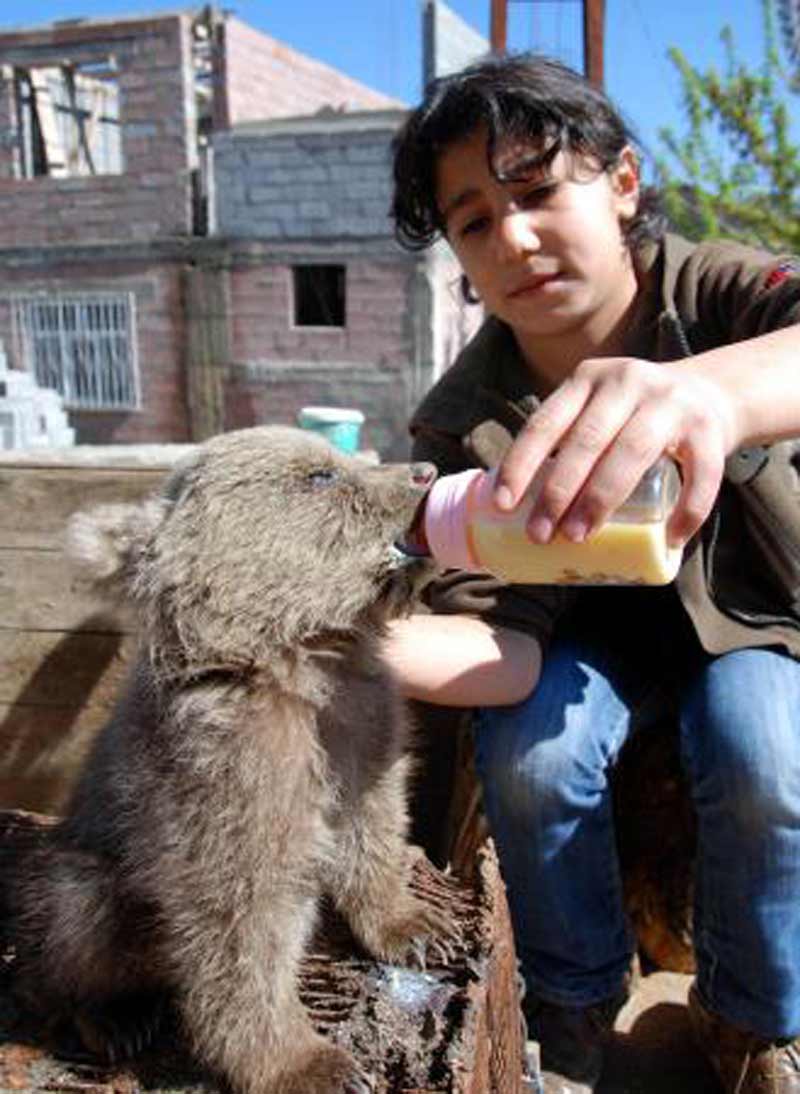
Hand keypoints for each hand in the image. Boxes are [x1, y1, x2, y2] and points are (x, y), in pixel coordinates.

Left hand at [493, 356, 736, 546]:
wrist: (712, 391)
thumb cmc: (633, 416)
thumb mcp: (596, 411)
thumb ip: (566, 442)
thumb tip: (516, 510)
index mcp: (587, 380)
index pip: (546, 423)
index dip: (521, 463)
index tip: (503, 504)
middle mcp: (626, 382)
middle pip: (585, 441)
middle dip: (558, 492)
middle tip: (540, 534)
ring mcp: (670, 402)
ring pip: (632, 453)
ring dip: (601, 499)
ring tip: (579, 536)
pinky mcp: (709, 428)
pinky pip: (699, 474)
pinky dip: (687, 510)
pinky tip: (670, 538)